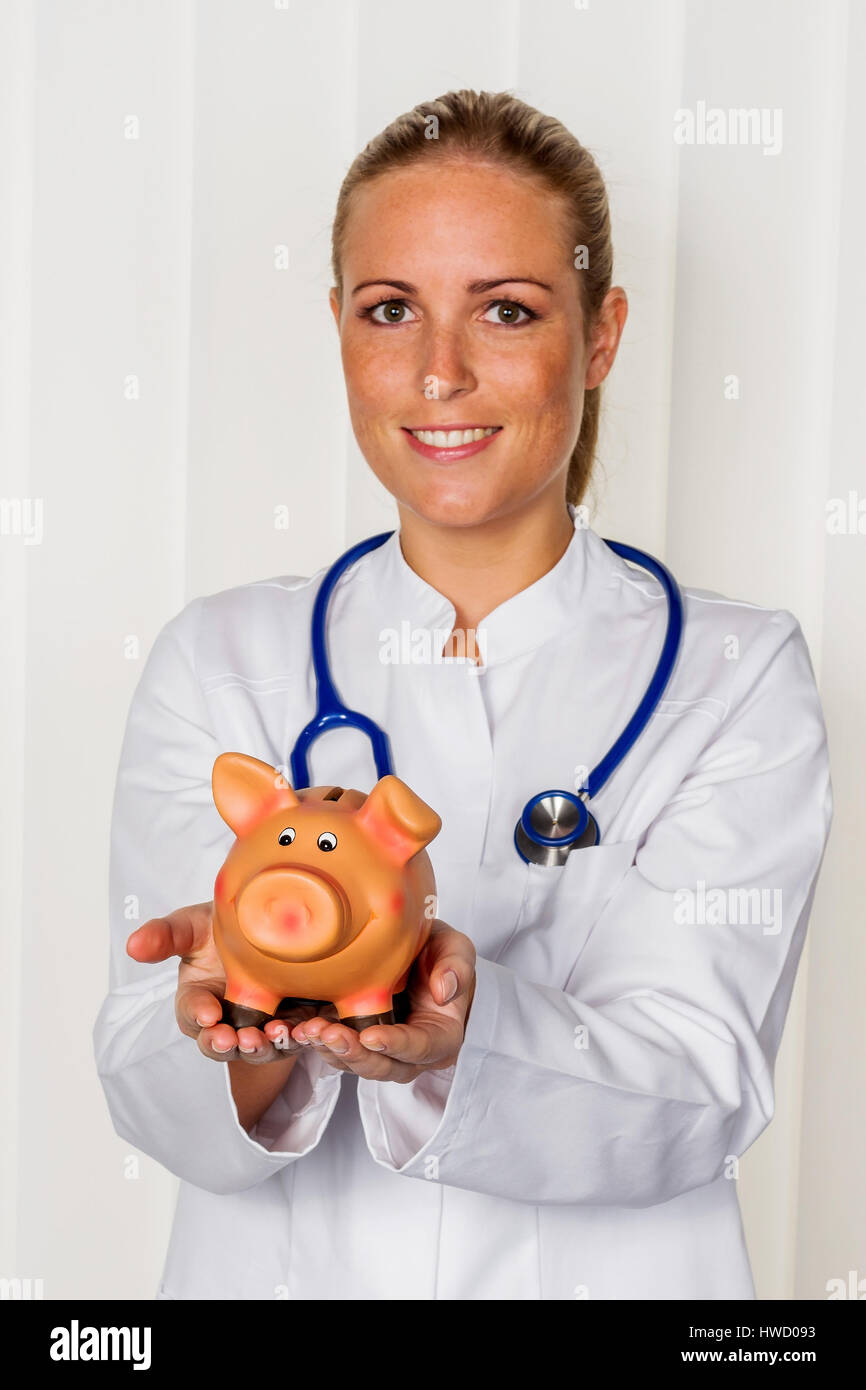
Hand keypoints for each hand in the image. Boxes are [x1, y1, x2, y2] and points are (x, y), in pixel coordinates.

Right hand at [126, 901, 333, 1064]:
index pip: (191, 1013)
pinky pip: (297, 1039)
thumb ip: (166, 935)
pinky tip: (306, 1030)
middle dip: (225, 1045)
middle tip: (233, 1040)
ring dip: (263, 1047)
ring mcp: (260, 1026)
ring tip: (271, 1035)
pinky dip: (300, 1038)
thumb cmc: (223, 926)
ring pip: (259, 1049)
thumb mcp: (194, 925)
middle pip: (221, 1045)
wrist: (273, 922)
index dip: (196, 1014)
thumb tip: (132, 945)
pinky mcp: (293, 1025)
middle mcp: (227, 1021)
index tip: (206, 1012)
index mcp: (197, 1001)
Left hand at [264, 920, 476, 1083]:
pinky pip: (337, 1053)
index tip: (372, 1036)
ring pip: (356, 1064)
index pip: (420, 1048)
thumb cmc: (439, 953)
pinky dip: (319, 1044)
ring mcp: (382, 1053)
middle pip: (383, 1067)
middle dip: (354, 1054)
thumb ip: (456, 966)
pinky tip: (300, 1028)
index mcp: (440, 1036)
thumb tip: (445, 991)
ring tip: (307, 1030)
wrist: (416, 954)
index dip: (396, 1045)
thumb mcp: (455, 948)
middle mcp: (410, 1054)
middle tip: (328, 1033)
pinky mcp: (357, 1044)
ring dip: (331, 1051)